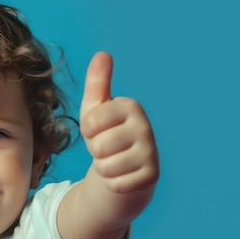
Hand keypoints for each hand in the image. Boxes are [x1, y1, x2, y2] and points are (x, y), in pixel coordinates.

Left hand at [80, 52, 158, 193]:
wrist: (124, 168)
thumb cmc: (106, 134)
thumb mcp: (95, 108)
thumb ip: (97, 82)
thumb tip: (103, 54)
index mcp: (131, 106)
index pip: (90, 121)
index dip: (87, 130)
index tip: (99, 129)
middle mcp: (145, 127)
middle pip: (98, 147)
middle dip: (96, 151)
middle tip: (107, 148)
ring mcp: (151, 152)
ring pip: (106, 167)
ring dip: (104, 168)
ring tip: (114, 160)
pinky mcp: (152, 176)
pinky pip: (116, 184)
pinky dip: (113, 183)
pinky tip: (122, 175)